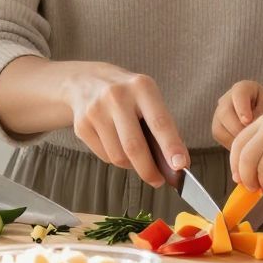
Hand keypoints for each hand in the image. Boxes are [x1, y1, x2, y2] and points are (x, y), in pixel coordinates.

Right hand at [63, 63, 186, 188]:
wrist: (87, 81)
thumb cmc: (128, 96)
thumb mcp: (149, 99)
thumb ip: (163, 128)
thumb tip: (175, 164)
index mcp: (141, 86)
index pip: (159, 122)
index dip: (171, 146)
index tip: (181, 166)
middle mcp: (117, 96)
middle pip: (134, 146)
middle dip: (149, 170)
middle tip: (158, 181)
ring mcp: (95, 110)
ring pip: (118, 156)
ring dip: (131, 165)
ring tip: (137, 158)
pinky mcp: (81, 125)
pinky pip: (104, 156)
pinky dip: (116, 159)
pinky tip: (117, 146)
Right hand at [212, 80, 262, 148]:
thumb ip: (260, 116)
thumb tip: (246, 126)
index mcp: (243, 88)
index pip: (239, 93)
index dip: (241, 107)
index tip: (248, 121)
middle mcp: (227, 98)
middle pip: (225, 112)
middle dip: (237, 127)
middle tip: (250, 138)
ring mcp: (219, 113)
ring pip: (219, 126)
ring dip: (235, 138)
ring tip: (249, 144)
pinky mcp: (217, 127)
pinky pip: (220, 136)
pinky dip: (231, 143)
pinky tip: (244, 146)